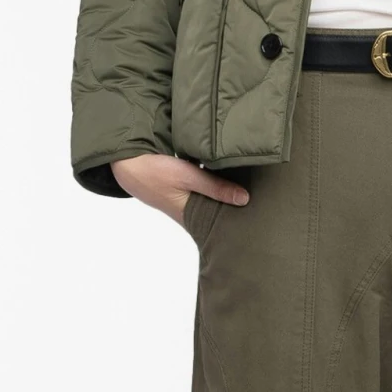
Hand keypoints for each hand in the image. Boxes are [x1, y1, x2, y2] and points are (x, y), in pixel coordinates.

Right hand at [108, 153, 249, 227]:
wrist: (128, 163)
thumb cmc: (155, 172)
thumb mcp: (187, 176)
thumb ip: (215, 186)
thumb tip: (245, 199)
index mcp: (192, 217)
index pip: (220, 228)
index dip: (237, 228)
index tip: (260, 225)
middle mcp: (190, 213)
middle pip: (220, 215)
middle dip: (237, 211)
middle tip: (264, 210)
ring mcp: (187, 202)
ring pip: (213, 202)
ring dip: (227, 196)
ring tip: (255, 193)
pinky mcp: (184, 191)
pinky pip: (206, 191)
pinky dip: (216, 185)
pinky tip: (231, 177)